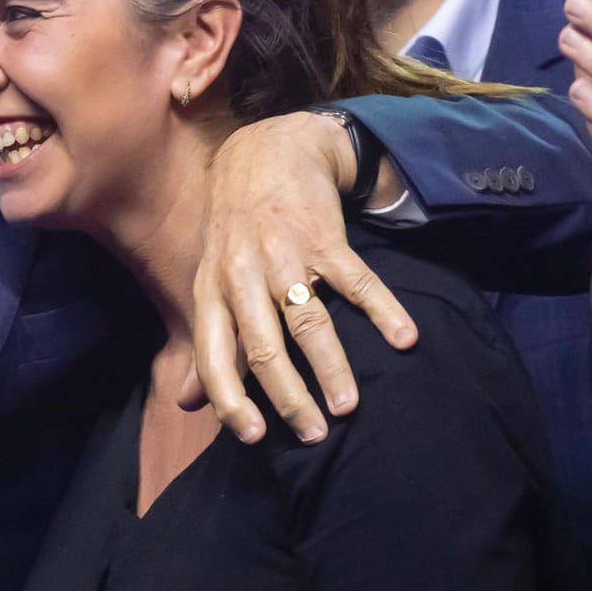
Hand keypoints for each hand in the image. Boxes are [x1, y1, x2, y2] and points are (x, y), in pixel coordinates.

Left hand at [183, 111, 416, 444]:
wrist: (265, 153)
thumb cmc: (234, 230)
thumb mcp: (208, 281)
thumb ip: (203, 344)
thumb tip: (186, 402)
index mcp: (213, 291)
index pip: (213, 354)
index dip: (229, 398)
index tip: (253, 438)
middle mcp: (243, 276)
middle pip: (262, 346)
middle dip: (287, 396)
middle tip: (313, 435)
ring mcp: (285, 256)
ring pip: (307, 320)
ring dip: (330, 366)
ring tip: (349, 406)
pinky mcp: (324, 237)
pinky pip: (356, 280)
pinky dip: (382, 310)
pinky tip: (405, 339)